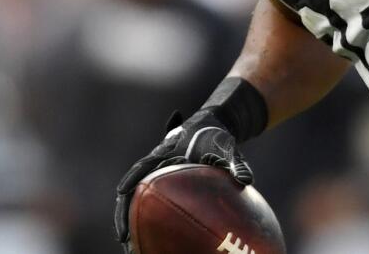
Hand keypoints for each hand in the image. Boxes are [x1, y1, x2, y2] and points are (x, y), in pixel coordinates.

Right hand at [113, 109, 252, 250]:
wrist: (215, 127)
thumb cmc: (218, 137)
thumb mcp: (228, 148)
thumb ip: (235, 164)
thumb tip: (246, 180)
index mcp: (166, 150)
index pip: (144, 166)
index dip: (132, 179)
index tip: (122, 193)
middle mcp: (157, 163)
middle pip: (134, 187)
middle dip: (124, 211)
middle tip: (123, 236)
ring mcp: (159, 174)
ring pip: (138, 198)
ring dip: (132, 219)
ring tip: (131, 246)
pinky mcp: (164, 183)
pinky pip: (153, 202)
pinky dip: (148, 219)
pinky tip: (149, 241)